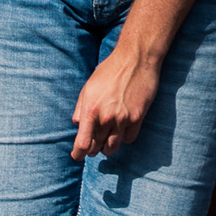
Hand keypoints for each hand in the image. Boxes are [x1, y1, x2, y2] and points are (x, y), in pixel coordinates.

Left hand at [70, 44, 161, 159]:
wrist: (136, 59)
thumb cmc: (109, 70)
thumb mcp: (88, 87)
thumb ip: (80, 109)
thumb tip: (77, 125)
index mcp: (90, 110)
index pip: (82, 143)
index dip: (78, 154)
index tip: (77, 156)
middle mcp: (106, 118)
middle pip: (97, 147)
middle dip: (92, 150)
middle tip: (92, 148)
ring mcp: (123, 119)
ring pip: (113, 146)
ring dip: (107, 148)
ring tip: (105, 145)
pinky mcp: (138, 118)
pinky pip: (129, 139)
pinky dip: (124, 138)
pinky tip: (122, 132)